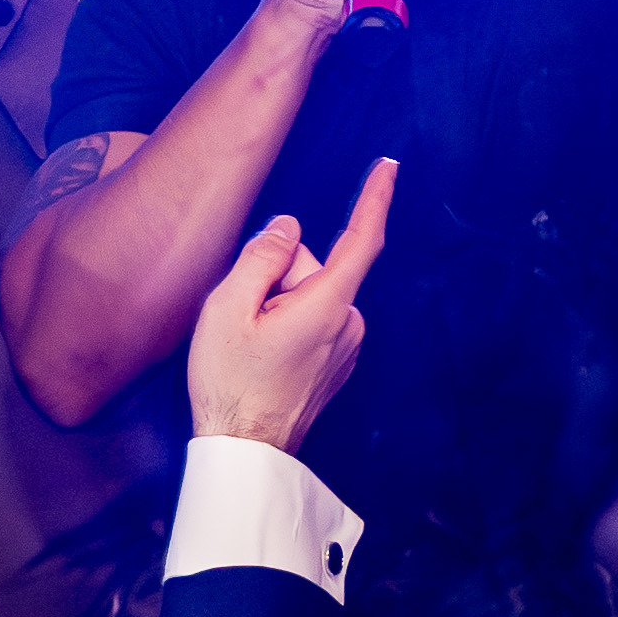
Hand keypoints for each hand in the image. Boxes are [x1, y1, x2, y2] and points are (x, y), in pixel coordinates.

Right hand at [188, 158, 394, 448]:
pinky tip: (264, 353)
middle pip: (315, 267)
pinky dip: (287, 323)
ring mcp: (345, 346)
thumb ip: (262, 255)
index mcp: (328, 305)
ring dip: (279, 303)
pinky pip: (313, 320)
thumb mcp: (228, 307)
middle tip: (244, 316)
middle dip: (278, 275)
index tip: (389, 166)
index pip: (363, 239)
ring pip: (311, 294)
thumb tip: (288, 227)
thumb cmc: (231, 382)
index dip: (375, 198)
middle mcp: (348, 324)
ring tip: (251, 342)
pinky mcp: (336, 363)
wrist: (244, 449)